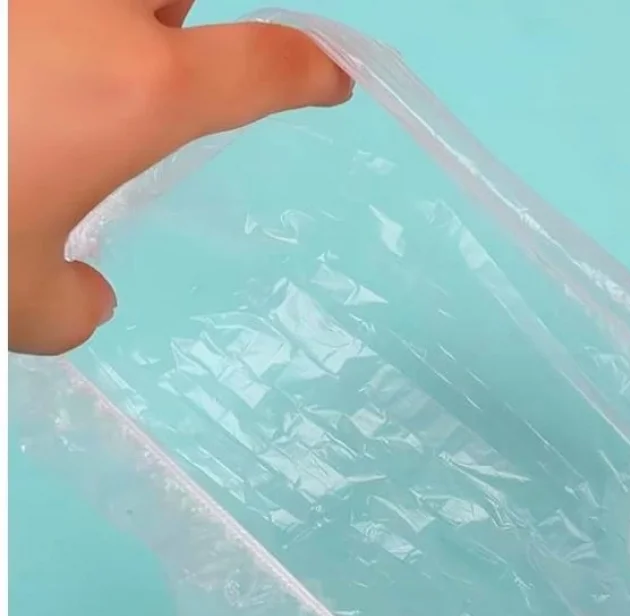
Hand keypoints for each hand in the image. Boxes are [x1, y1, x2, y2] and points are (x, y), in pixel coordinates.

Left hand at [8, 0, 351, 354]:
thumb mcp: (15, 304)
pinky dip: (41, 34)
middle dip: (177, 18)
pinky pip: (36, 9)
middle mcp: (90, 13)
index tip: (331, 79)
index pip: (264, 65)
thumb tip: (89, 296)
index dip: (310, 71)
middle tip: (155, 63)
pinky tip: (18, 75)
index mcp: (140, 93)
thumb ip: (71, 304)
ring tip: (69, 74)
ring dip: (105, 20)